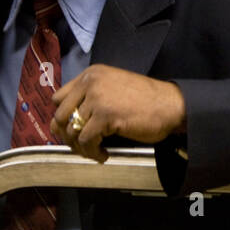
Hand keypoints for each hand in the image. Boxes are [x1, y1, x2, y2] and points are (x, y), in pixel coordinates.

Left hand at [50, 64, 186, 161]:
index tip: (68, 130)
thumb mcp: (113, 88)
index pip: (59, 98)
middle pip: (60, 115)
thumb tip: (68, 122)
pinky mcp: (106, 115)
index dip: (60, 118)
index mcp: (92, 74)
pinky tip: (103, 154)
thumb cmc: (147, 100)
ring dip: (81, 147)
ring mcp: (98, 98)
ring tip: (94, 152)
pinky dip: (92, 152)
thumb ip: (91, 97)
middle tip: (80, 146)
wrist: (171, 105)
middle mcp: (91, 82)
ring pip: (72, 131)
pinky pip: (87, 140)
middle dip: (66, 136)